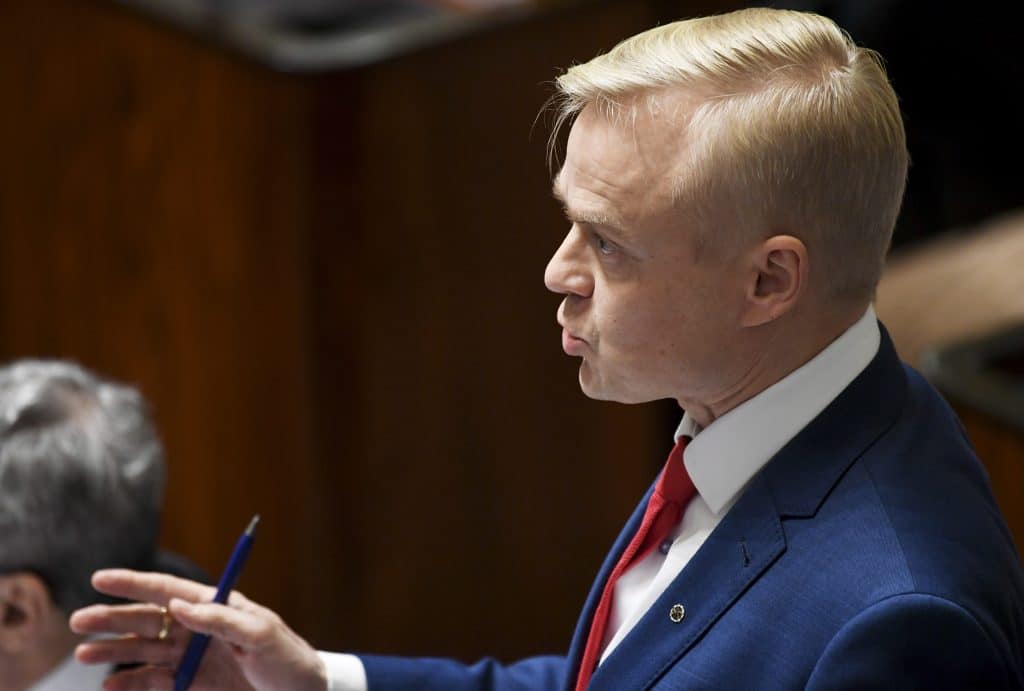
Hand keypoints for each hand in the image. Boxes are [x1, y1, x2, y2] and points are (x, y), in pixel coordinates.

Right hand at [70, 569, 326, 690]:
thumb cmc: (287, 658)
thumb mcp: (261, 634)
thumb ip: (221, 618)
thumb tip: (180, 604)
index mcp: (215, 606)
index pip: (168, 589)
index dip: (133, 582)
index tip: (100, 578)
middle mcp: (198, 629)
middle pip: (147, 619)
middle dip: (112, 619)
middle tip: (79, 622)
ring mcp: (192, 658)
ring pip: (143, 651)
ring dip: (113, 651)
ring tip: (84, 653)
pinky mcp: (192, 685)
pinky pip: (153, 682)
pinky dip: (130, 684)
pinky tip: (109, 686)